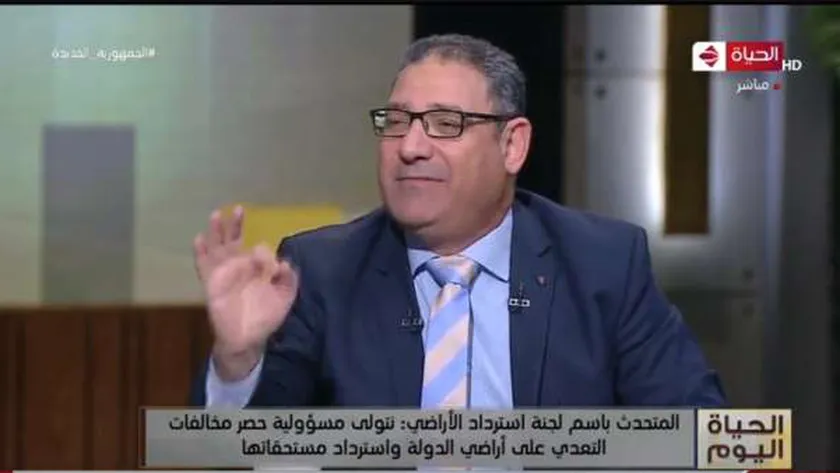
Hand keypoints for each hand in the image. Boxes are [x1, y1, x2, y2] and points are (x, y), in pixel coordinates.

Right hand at [193, 206, 298, 379]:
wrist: (246, 338)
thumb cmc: (265, 318)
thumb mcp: (284, 298)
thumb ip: (289, 280)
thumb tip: (284, 262)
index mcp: (256, 269)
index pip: (259, 250)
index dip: (265, 253)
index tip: (272, 267)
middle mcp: (239, 266)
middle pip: (235, 240)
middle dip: (236, 225)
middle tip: (239, 209)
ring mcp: (224, 273)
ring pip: (218, 247)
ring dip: (216, 231)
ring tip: (216, 215)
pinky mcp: (211, 282)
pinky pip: (203, 264)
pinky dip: (200, 252)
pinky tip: (199, 239)